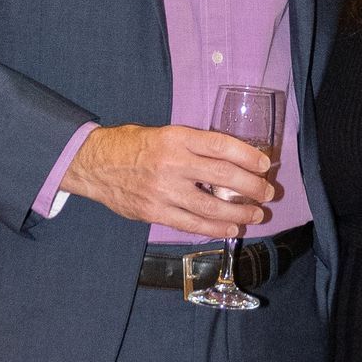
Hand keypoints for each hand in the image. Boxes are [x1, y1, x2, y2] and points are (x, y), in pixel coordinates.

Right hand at [64, 121, 281, 233]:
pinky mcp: (154, 212)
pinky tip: (231, 229)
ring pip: (211, 206)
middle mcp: (172, 163)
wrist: (94, 164)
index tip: (265, 165)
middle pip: (223, 177)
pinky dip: (215, 228)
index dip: (248, 156)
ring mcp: (163, 190)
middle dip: (252, 187)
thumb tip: (231, 160)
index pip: (222, 145)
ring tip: (256, 215)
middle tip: (268, 193)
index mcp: (176, 138)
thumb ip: (193, 146)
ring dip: (239, 213)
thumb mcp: (164, 133)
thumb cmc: (132, 145)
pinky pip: (191, 224)